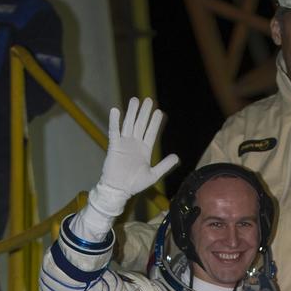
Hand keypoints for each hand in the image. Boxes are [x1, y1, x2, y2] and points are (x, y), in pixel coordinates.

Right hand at [88, 97, 178, 222]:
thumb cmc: (134, 184)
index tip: (159, 111)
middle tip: (148, 100)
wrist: (118, 190)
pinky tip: (116, 110)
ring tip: (135, 100)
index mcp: (145, 150)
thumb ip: (164, 165)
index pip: (151, 132)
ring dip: (132, 112)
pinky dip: (114, 121)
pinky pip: (114, 131)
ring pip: (129, 124)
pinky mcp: (114, 146)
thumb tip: (176, 156)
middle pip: (140, 125)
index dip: (155, 122)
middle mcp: (135, 144)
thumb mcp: (153, 175)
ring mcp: (124, 143)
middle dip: (144, 113)